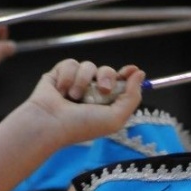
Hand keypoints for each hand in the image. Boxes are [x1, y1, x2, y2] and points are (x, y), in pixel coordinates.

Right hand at [25, 59, 144, 144]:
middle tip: (102, 90)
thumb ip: (132, 97)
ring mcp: (75, 82)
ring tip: (74, 96)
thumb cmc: (81, 126)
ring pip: (89, 66)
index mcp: (106, 103)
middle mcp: (91, 92)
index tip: (131, 70)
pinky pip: (71, 64)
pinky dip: (67, 77)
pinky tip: (61, 91)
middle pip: (107, 71)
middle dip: (107, 77)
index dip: (127, 75)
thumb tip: (140, 74)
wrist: (51, 123)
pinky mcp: (59, 74)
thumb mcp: (115, 118)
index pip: (120, 83)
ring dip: (83, 80)